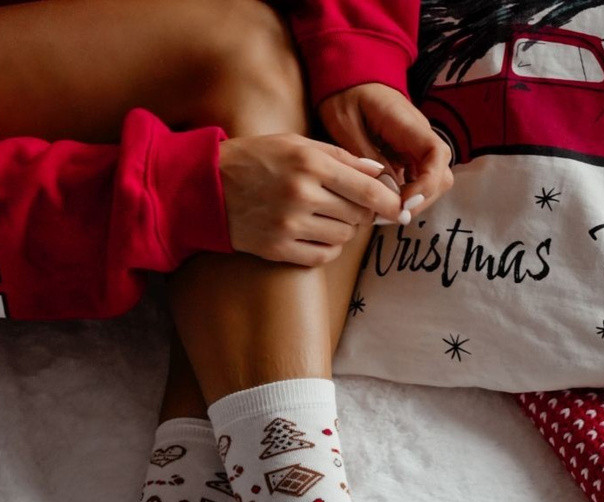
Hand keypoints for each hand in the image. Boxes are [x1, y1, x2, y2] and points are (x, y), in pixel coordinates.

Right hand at [218, 132, 403, 266]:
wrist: (208, 186)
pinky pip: (322, 256)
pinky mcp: (278, 249)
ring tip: (326, 217)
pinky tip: (316, 234)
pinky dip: (326, 248)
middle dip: (361, 213)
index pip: (367, 191)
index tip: (395, 207)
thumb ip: (340, 157)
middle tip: (350, 206)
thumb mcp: (296, 144)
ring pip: (342, 238)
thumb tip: (378, 174)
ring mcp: (289, 226)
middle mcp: (301, 195)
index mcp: (309, 164)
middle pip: (357, 216)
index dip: (388, 202)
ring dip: (343, 230)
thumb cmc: (255, 160)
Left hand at [317, 83, 453, 220]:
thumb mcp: (347, 125)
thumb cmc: (345, 96)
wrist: (348, 77)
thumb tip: (387, 191)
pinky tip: (384, 205)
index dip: (426, 185)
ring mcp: (416, 147)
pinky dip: (405, 197)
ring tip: (385, 213)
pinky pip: (417, 181)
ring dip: (413, 202)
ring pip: (432, 182)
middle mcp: (419, 137)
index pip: (437, 156)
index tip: (403, 203)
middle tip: (391, 215)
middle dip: (421, 201)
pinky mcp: (408, 156)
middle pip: (441, 176)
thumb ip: (368, 157)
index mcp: (408, 124)